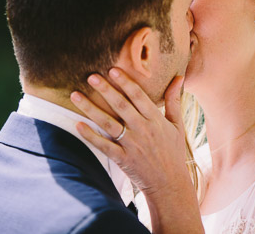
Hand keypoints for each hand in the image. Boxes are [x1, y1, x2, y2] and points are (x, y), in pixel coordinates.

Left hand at [70, 68, 202, 233]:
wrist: (170, 184)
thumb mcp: (177, 125)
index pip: (139, 96)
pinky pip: (103, 146)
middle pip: (121, 106)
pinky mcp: (122, 159)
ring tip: (75, 95)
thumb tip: (179, 76)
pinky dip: (90, 136)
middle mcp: (143, 130)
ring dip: (90, 109)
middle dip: (105, 90)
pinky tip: (78, 124)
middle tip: (91, 76)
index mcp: (156, 120)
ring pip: (108, 123)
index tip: (113, 70)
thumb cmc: (173, 152)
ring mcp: (131, 145)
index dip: (125, 82)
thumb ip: (174, 100)